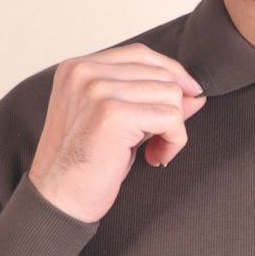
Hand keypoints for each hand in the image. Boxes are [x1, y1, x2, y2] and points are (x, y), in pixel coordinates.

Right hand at [27, 43, 208, 224]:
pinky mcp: (113, 113)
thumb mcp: (119, 125)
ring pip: (170, 94)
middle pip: (159, 73)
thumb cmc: (84, 169)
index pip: (140, 54)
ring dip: (172, 129)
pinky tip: (155, 158)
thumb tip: (195, 94)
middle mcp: (85, 72)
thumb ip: (149, 101)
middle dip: (171, 109)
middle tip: (157, 143)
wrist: (59, 201)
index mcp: (78, 68)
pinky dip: (173, 142)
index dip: (172, 73)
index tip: (190, 96)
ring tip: (153, 152)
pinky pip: (170, 118)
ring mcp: (97, 89)